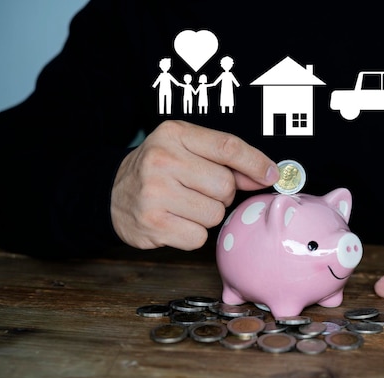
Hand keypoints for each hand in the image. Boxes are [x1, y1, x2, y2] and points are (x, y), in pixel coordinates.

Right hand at [111, 120, 278, 249]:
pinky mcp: (153, 224)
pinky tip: (174, 221)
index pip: (227, 147)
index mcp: (175, 134)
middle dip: (221, 194)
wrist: (111, 192)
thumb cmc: (160, 169)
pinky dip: (192, 234)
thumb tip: (267, 175)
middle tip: (198, 190)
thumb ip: (227, 160)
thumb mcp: (187, 149)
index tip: (272, 175)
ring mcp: (155, 193)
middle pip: (225, 186)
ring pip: (214, 214)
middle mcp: (162, 160)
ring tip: (183, 205)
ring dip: (206, 215)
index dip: (255, 163)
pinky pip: (199, 237)